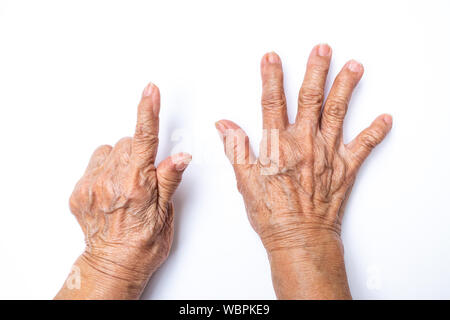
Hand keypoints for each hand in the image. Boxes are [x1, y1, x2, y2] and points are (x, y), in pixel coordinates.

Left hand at [56, 83, 190, 298]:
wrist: (114, 263)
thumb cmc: (144, 242)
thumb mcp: (166, 213)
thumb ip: (169, 179)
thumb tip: (180, 156)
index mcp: (137, 185)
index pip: (144, 139)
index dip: (148, 111)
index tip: (150, 91)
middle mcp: (110, 182)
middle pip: (127, 143)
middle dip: (139, 152)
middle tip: (145, 177)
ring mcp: (91, 186)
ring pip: (109, 151)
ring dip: (121, 159)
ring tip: (127, 184)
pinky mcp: (79, 192)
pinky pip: (94, 165)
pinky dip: (105, 170)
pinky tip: (112, 189)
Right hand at [215, 44, 391, 298]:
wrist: (300, 239)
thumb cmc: (273, 214)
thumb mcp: (245, 182)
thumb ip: (236, 149)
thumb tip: (224, 125)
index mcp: (278, 146)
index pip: (272, 102)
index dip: (271, 77)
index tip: (272, 58)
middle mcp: (304, 144)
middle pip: (310, 99)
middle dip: (315, 71)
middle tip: (321, 50)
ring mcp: (327, 154)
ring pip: (337, 112)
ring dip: (346, 87)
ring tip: (353, 67)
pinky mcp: (345, 168)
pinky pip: (363, 146)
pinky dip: (375, 131)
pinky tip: (384, 118)